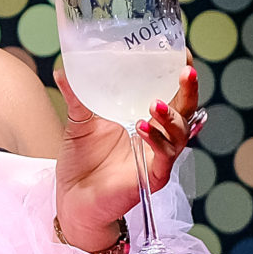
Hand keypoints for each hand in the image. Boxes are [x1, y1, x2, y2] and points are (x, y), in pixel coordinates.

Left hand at [53, 60, 201, 250]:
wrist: (72, 200)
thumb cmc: (82, 162)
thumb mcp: (79, 124)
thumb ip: (77, 97)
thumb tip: (63, 69)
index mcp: (146, 120)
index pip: (172, 94)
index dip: (180, 76)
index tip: (183, 53)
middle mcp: (157, 138)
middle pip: (186, 111)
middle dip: (189, 90)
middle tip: (185, 71)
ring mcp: (156, 158)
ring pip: (180, 135)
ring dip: (172, 117)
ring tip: (155, 104)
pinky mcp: (150, 178)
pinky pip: (163, 159)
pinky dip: (156, 142)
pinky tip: (143, 128)